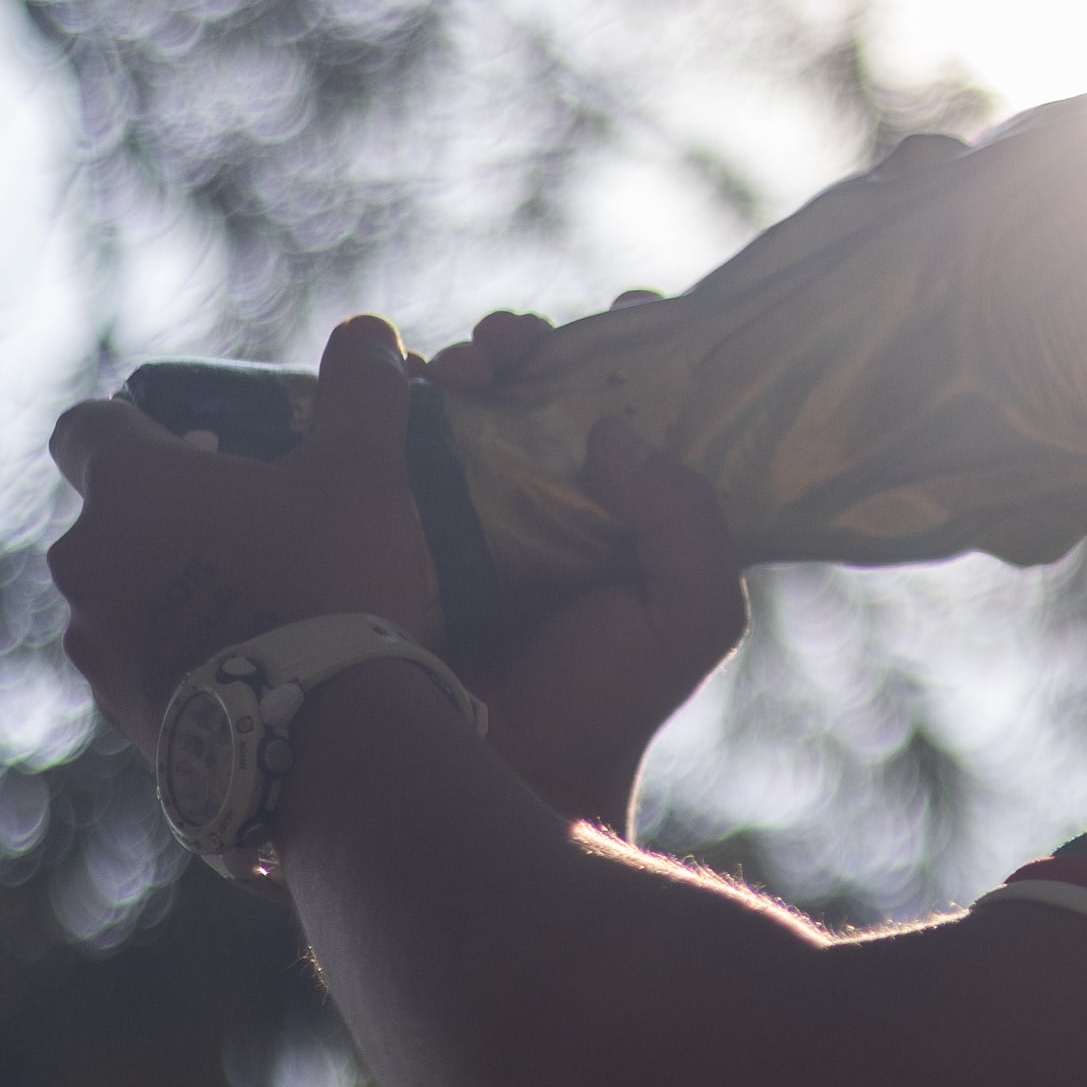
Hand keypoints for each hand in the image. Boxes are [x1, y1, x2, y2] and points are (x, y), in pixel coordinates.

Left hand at [47, 314, 449, 751]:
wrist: (322, 739)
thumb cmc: (332, 582)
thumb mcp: (363, 471)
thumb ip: (360, 392)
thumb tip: (368, 328)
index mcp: (126, 486)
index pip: (86, 426)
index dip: (134, 427)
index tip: (196, 447)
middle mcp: (85, 559)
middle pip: (109, 516)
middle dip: (168, 517)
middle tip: (251, 531)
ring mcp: (94, 641)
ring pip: (120, 593)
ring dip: (168, 590)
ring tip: (255, 610)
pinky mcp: (116, 709)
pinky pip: (139, 663)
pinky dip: (178, 656)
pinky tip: (250, 671)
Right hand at [423, 311, 749, 828]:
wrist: (499, 776)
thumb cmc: (603, 703)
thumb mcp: (690, 613)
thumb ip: (689, 519)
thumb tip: (614, 434)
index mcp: (628, 518)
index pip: (637, 410)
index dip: (634, 351)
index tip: (625, 310)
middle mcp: (553, 508)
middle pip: (543, 393)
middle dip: (527, 348)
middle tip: (506, 346)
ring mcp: (474, 517)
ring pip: (469, 408)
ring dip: (466, 366)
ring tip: (457, 367)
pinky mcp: (404, 531)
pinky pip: (396, 447)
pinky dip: (396, 403)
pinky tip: (402, 385)